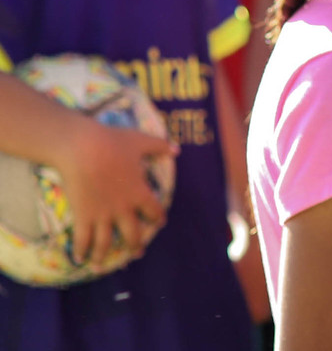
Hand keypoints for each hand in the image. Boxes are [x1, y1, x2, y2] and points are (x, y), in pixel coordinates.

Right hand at [52, 115, 175, 265]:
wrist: (82, 148)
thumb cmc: (113, 142)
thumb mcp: (141, 141)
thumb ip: (160, 146)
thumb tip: (177, 149)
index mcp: (140, 192)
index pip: (155, 211)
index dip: (158, 218)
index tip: (159, 224)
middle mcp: (123, 208)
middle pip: (133, 233)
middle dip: (135, 246)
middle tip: (137, 254)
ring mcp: (103, 214)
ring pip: (106, 242)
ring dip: (104, 255)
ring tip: (101, 265)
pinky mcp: (83, 215)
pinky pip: (83, 238)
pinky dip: (81, 250)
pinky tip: (79, 259)